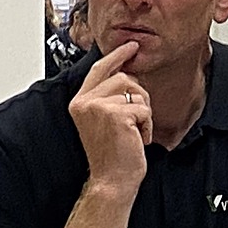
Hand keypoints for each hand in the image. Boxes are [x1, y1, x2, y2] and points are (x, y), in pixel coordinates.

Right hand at [69, 43, 151, 187]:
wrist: (111, 181)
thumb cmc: (111, 155)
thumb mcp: (103, 121)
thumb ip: (108, 97)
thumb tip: (127, 74)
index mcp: (80, 102)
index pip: (99, 69)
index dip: (117, 56)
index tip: (131, 47)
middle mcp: (85, 102)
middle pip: (123, 77)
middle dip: (139, 96)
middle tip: (136, 121)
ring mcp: (99, 107)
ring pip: (136, 92)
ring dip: (143, 113)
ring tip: (133, 132)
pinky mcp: (116, 114)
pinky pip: (144, 109)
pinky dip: (147, 125)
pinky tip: (136, 140)